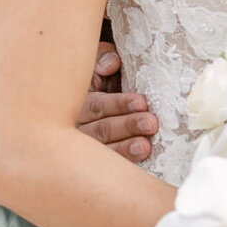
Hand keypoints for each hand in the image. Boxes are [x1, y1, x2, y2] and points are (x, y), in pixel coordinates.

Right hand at [76, 42, 158, 163]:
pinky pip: (106, 168)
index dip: (118, 104)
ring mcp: (82, 150)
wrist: (85, 105)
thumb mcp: (94, 67)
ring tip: (145, 146)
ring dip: (125, 149)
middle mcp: (75, 127)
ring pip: (102, 151)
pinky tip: (140, 159)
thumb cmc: (98, 83)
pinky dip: (123, 163)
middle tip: (151, 123)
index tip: (141, 102)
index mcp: (76, 102)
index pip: (96, 105)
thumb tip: (112, 63)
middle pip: (100, 130)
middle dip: (126, 126)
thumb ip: (102, 58)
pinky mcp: (92, 165)